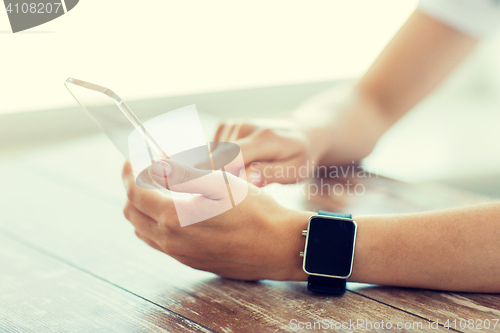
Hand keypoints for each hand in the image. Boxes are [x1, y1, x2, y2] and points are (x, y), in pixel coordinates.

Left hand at [122, 160, 309, 280]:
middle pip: (133, 211)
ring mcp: (179, 254)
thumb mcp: (219, 181)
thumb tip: (156, 165)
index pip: (135, 191)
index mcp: (173, 217)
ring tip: (160, 185)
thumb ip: (181, 173)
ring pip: (143, 228)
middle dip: (134, 185)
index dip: (132, 170)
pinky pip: (158, 241)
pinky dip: (155, 221)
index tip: (136, 156)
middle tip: (149, 167)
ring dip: (144, 204)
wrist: (278, 246)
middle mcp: (170, 240)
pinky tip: (174, 208)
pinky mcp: (190, 261)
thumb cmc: (255, 211)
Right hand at [212, 120, 311, 185]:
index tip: (216, 194)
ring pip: (212, 157)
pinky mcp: (225, 126)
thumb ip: (270, 174)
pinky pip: (212, 151)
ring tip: (243, 176)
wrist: (301, 132)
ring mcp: (233, 124)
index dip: (217, 176)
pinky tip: (237, 165)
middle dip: (219, 178)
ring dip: (221, 171)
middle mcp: (245, 127)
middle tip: (237, 191)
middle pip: (217, 159)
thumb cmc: (299, 156)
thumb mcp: (294, 171)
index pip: (230, 157)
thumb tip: (245, 179)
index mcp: (265, 139)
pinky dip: (219, 162)